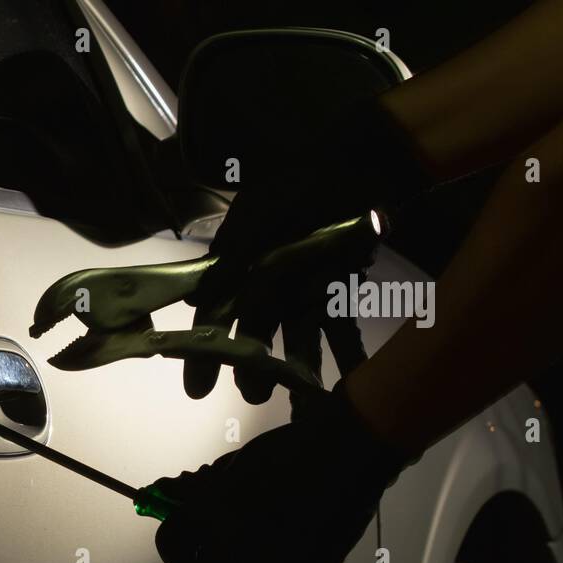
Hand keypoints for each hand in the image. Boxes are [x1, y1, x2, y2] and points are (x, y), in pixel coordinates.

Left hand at [152, 382, 408, 562]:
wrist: (346, 452)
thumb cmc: (287, 450)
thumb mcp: (234, 464)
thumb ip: (200, 489)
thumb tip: (167, 495)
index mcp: (213, 514)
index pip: (171, 544)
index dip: (173, 544)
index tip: (182, 541)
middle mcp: (237, 547)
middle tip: (223, 551)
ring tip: (259, 558)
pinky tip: (290, 560)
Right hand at [184, 95, 435, 400]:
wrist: (364, 162)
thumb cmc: (304, 184)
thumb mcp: (262, 215)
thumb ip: (235, 256)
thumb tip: (198, 300)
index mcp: (239, 265)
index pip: (215, 316)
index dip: (205, 353)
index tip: (198, 390)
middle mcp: (266, 282)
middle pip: (255, 333)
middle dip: (253, 367)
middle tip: (254, 397)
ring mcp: (302, 287)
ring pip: (295, 337)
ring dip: (297, 368)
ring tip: (303, 401)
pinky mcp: (338, 288)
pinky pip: (339, 326)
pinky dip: (346, 352)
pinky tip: (354, 377)